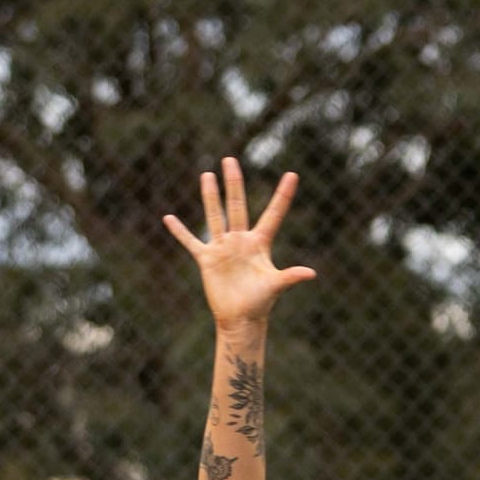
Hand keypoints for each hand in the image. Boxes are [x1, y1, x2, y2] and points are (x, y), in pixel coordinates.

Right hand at [163, 157, 315, 335]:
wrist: (240, 319)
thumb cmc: (261, 303)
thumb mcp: (276, 286)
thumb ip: (291, 277)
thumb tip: (311, 274)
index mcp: (260, 243)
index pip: (274, 214)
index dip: (283, 195)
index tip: (293, 174)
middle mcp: (241, 241)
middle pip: (236, 205)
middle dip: (233, 183)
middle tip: (230, 160)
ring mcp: (223, 248)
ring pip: (214, 216)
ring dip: (210, 196)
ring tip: (207, 174)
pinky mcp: (207, 260)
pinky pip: (190, 242)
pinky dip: (180, 232)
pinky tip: (169, 218)